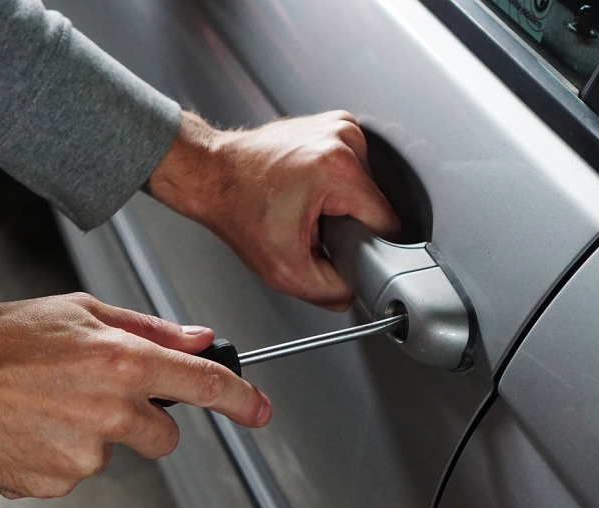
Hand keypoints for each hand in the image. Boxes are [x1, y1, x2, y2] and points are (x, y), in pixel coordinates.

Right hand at [0, 293, 270, 498]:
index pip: (203, 385)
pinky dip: (56, 456)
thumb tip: (199, 339)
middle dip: (143, 421)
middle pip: (163, 435)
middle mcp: (110, 410)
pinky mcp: (56, 483)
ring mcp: (84, 454)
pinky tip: (27, 429)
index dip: (241, 399)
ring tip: (43, 406)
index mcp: (122, 361)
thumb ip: (147, 328)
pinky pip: (73, 473)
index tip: (259, 410)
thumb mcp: (77, 311)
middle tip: (93, 395)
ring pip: (112, 452)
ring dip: (90, 435)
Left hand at [146, 111, 400, 311]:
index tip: (337, 246)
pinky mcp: (334, 125)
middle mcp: (344, 138)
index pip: (388, 223)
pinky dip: (336, 185)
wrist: (211, 174)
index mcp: (339, 169)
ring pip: (366, 188)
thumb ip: (332, 291)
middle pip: (376, 204)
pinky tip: (309, 190)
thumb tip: (356, 290)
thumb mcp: (285, 271)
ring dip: (343, 204)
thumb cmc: (237, 209)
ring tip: (307, 206)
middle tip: (312, 227)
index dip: (366, 246)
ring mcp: (340, 126)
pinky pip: (353, 169)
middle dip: (350, 223)